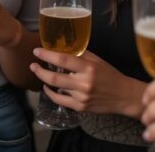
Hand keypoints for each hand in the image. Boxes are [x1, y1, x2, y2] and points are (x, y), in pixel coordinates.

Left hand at [29, 49, 145, 117]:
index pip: (63, 60)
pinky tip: (48, 87)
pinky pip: (60, 101)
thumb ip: (81, 54)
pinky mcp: (80, 107)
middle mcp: (84, 83)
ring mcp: (81, 97)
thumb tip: (63, 46)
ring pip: (56, 90)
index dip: (47, 55)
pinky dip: (51, 93)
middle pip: (55, 78)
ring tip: (39, 73)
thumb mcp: (98, 61)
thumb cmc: (110, 75)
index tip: (37, 51)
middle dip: (40, 71)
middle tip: (32, 65)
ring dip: (44, 81)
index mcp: (89, 68)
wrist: (123, 96)